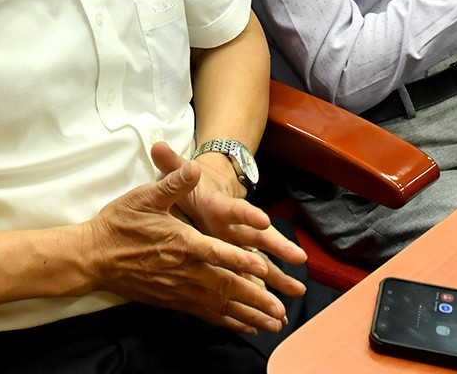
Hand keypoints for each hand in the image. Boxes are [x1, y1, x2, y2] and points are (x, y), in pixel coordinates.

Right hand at [82, 146, 296, 334]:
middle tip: (281, 310)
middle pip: (224, 286)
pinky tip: (245, 326)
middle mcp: (183, 270)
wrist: (93, 256)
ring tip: (273, 324)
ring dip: (248, 315)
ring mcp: (178, 288)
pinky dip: (227, 321)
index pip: (214, 252)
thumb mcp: (144, 196)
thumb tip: (193, 167)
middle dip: (255, 298)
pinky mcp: (173, 299)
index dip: (238, 259)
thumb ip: (173, 183)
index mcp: (180, 242)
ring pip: (219, 305)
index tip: (262, 267)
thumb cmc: (119, 224)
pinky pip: (205, 314)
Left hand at [157, 142, 304, 300]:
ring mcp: (239, 242)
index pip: (235, 210)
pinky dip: (264, 291)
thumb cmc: (192, 185)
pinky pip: (253, 276)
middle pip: (259, 238)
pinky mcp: (238, 256)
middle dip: (279, 248)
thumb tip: (157, 146)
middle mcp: (235, 226)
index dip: (247, 215)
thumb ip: (171, 165)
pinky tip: (277, 310)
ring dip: (279, 275)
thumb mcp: (180, 173)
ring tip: (298, 291)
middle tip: (298, 258)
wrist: (208, 187)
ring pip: (262, 260)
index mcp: (219, 208)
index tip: (263, 220)